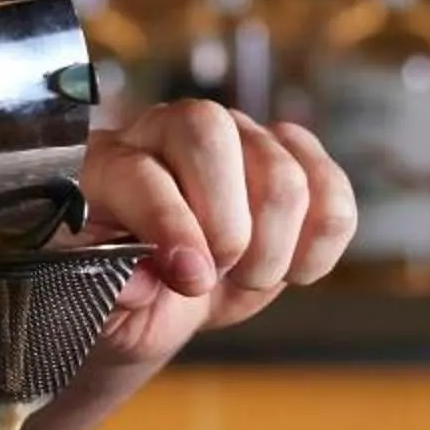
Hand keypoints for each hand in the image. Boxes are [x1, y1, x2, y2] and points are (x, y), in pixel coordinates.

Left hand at [75, 101, 357, 365]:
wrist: (157, 294)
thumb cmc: (118, 287)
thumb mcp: (96, 299)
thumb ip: (109, 286)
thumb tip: (138, 284)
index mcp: (107, 161)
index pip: (146, 171)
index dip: (173, 226)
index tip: (190, 277)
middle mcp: (171, 130)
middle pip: (217, 138)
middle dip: (229, 230)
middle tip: (216, 276)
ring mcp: (238, 138)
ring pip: (286, 177)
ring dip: (273, 251)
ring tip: (243, 277)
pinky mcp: (292, 160)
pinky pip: (333, 192)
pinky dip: (322, 243)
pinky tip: (290, 267)